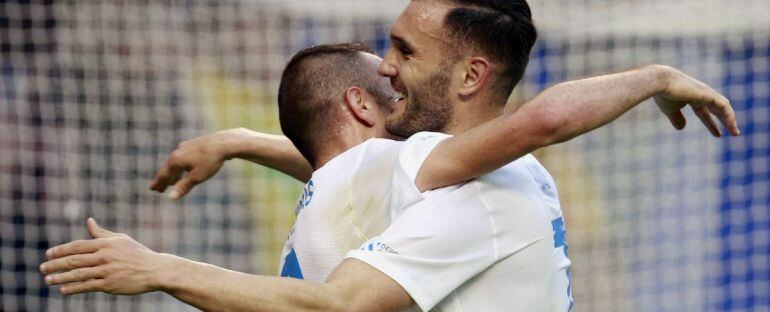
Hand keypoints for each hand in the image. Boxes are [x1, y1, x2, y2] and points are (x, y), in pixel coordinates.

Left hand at [40, 218, 169, 294]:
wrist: (155, 270)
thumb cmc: (137, 253)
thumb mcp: (120, 239)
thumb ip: (101, 233)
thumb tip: (89, 221)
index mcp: (105, 244)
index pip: (77, 246)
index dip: (61, 250)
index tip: (48, 254)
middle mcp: (104, 256)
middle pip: (74, 260)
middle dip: (55, 264)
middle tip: (42, 268)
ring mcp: (106, 271)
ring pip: (78, 274)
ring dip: (60, 277)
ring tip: (48, 280)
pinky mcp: (109, 284)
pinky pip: (87, 286)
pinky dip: (74, 288)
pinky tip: (63, 290)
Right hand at [150, 128, 245, 199]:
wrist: (224, 143)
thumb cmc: (210, 161)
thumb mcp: (196, 177)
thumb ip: (183, 187)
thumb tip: (170, 198)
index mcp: (175, 160)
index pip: (164, 174)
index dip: (158, 183)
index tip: (153, 189)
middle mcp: (178, 152)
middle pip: (168, 168)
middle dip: (164, 180)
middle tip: (158, 189)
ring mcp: (186, 146)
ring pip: (177, 163)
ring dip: (174, 174)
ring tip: (172, 182)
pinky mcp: (194, 144)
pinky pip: (184, 157)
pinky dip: (182, 166)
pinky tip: (185, 168)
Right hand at [653, 65, 739, 136]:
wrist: (661, 82)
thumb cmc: (663, 95)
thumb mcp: (670, 110)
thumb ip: (677, 118)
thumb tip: (682, 128)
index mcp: (692, 97)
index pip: (704, 112)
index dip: (711, 124)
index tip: (718, 135)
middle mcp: (702, 94)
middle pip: (717, 109)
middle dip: (725, 121)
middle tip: (734, 133)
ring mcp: (707, 93)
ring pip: (724, 107)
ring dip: (730, 120)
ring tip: (735, 133)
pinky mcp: (709, 94)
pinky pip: (724, 106)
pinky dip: (729, 116)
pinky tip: (731, 125)